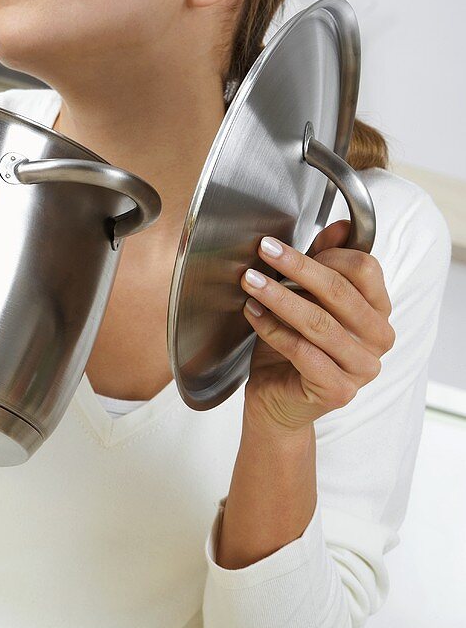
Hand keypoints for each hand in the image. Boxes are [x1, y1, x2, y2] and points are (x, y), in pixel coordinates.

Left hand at [240, 220, 395, 434]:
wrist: (277, 401)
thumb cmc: (292, 347)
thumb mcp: (306, 298)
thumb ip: (324, 263)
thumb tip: (340, 226)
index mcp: (378, 311)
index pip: (365, 269)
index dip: (326, 253)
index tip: (287, 247)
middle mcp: (378, 339)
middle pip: (340, 291)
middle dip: (297, 266)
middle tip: (264, 250)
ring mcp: (363, 367)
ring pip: (319, 321)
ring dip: (278, 296)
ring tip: (249, 281)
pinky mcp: (339, 390)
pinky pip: (302, 351)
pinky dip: (272, 328)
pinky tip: (252, 312)